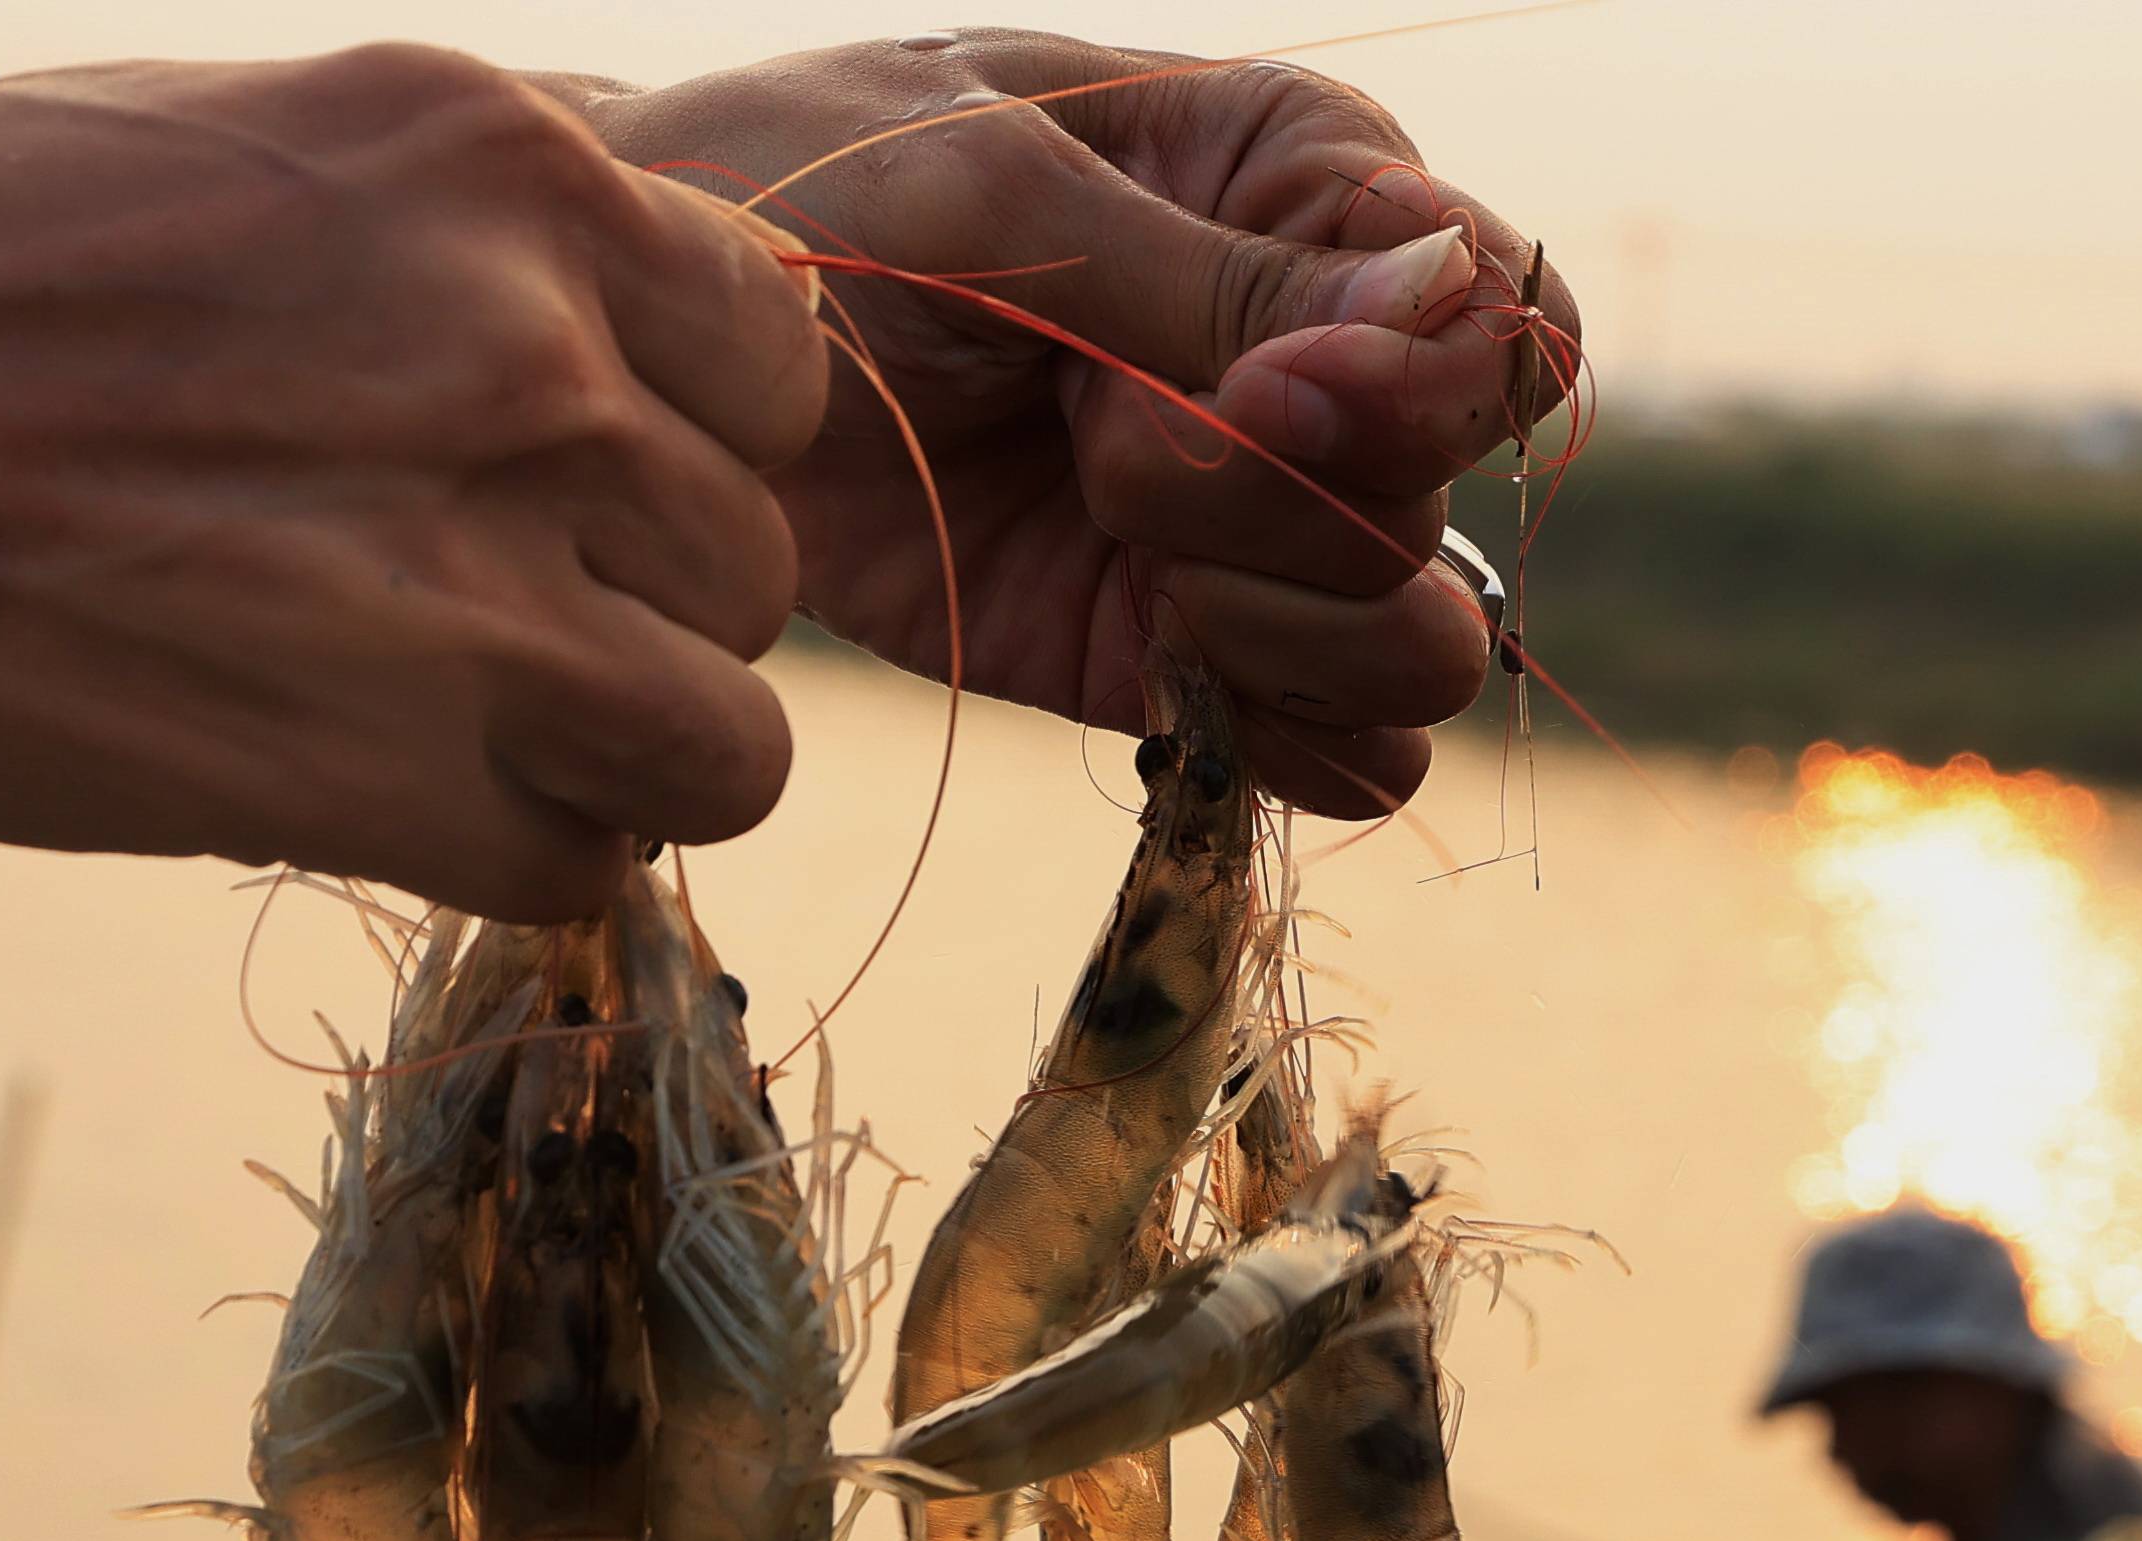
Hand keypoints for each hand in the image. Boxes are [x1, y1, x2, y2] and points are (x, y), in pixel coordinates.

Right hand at [0, 49, 826, 913]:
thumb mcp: (262, 152)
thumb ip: (485, 241)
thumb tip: (664, 332)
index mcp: (506, 176)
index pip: (775, 358)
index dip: (706, 442)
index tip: (611, 475)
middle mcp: (533, 370)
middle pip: (754, 568)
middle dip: (651, 608)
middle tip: (509, 610)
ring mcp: (481, 593)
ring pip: (727, 746)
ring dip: (629, 760)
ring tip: (500, 724)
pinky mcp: (402, 782)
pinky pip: (586, 868)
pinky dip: (518, 856)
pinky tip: (407, 790)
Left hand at [580, 36, 1578, 815]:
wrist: (641, 384)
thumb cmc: (796, 204)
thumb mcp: (997, 193)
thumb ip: (1221, 277)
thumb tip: (1462, 307)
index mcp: (1295, 187)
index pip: (1500, 314)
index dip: (1424, 385)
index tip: (1260, 391)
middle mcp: (1302, 368)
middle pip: (1442, 501)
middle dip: (1287, 502)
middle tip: (1105, 451)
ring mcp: (1241, 531)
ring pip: (1414, 642)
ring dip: (1291, 632)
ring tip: (1128, 561)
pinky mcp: (1168, 661)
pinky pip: (1330, 752)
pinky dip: (1280, 745)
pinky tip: (1176, 686)